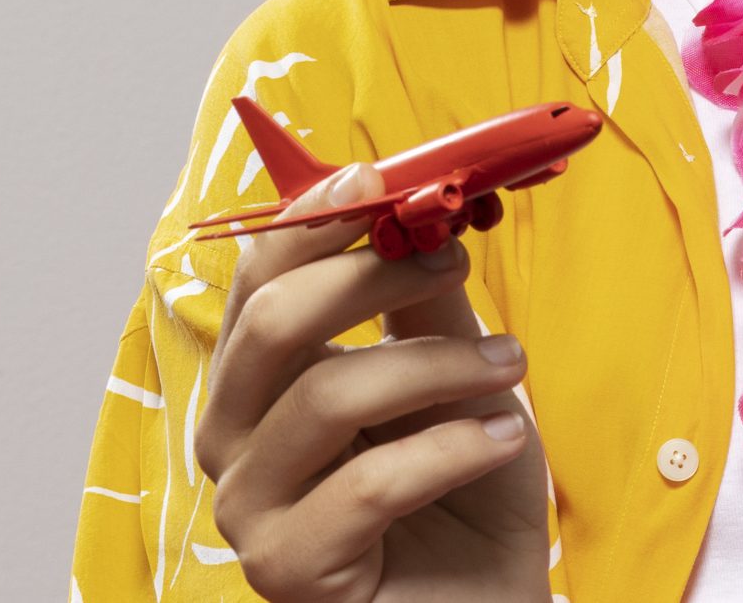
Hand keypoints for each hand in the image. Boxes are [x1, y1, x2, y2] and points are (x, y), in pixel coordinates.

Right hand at [192, 166, 549, 601]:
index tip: (374, 179)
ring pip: (327, 395)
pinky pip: (366, 486)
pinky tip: (503, 441)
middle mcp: (232, 441)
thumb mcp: (457, 378)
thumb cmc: (467, 494)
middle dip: (371, 277)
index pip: (258, 284)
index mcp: (260, 382)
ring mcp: (250, 511)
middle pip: (272, 327)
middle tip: (455, 261)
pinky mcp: (288, 571)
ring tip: (510, 368)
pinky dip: (450, 448)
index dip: (309, 224)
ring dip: (436, 365)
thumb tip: (418, 215)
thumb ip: (427, 304)